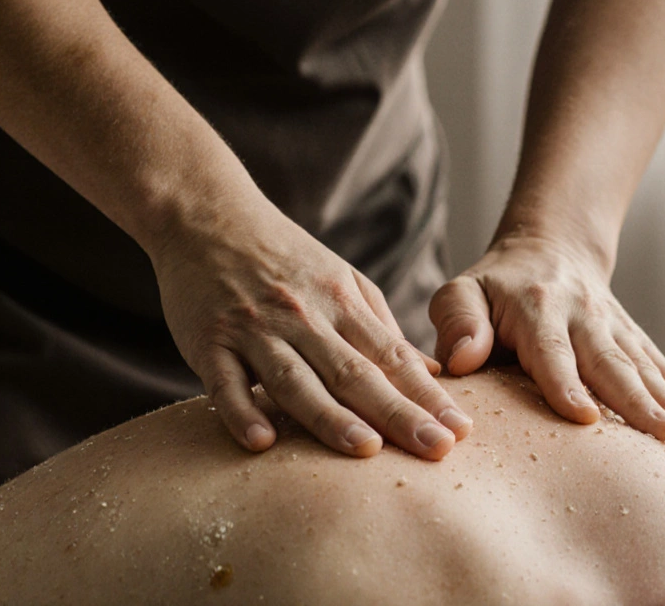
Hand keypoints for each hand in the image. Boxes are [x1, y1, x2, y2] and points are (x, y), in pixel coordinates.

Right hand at [151, 200, 472, 459]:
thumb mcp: (339, 280)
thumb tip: (431, 375)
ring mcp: (254, 329)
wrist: (205, 214)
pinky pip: (225, 382)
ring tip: (365, 449)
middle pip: (354, 372)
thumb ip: (380, 330)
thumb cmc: (280, 257)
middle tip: (436, 449)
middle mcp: (303, 315)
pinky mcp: (209, 341)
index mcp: (341, 301)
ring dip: (330, 416)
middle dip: (398, 413)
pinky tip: (261, 442)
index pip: (392, 356)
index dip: (426, 396)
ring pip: (295, 379)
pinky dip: (242, 410)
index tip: (459, 432)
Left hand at [429, 235, 664, 442]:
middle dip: (638, 402)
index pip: (551, 350)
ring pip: (644, 367)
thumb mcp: (461, 293)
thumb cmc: (492, 289)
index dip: (566, 383)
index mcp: (536, 308)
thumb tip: (461, 360)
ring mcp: (615, 327)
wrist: (549, 249)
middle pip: (611, 363)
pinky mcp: (634, 339)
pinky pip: (662, 369)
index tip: (585, 417)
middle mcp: (583, 316)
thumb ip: (457, 322)